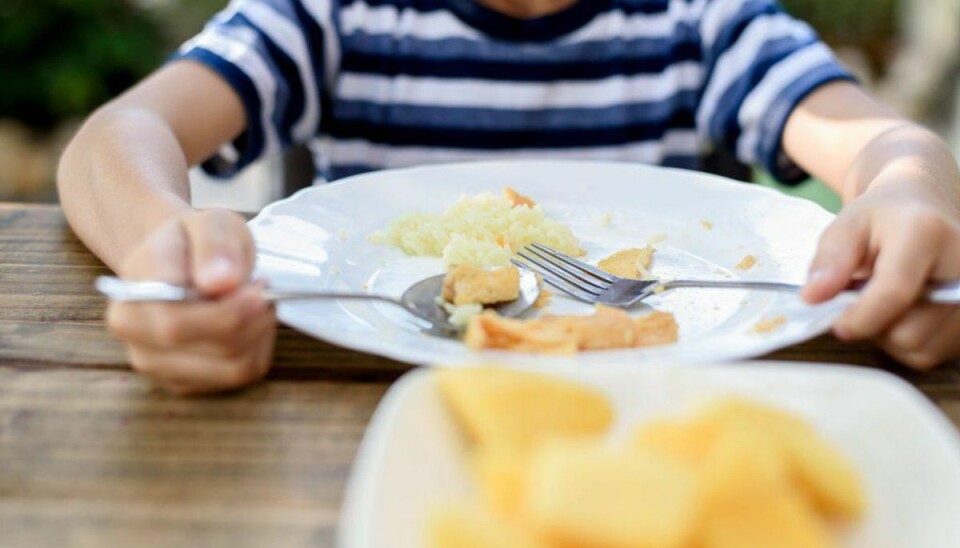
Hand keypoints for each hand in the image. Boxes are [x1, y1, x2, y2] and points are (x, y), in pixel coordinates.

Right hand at [105, 209, 275, 393]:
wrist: (177, 259)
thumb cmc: (193, 240)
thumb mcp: (209, 222)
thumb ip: (214, 247)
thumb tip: (221, 282)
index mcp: (132, 297)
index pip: (178, 324)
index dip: (229, 313)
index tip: (260, 287)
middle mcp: (135, 337)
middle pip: (211, 349)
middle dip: (253, 321)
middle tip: (265, 291)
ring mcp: (158, 364)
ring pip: (233, 368)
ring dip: (260, 334)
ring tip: (257, 303)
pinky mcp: (185, 381)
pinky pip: (239, 375)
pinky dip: (257, 348)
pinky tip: (250, 323)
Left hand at [801, 182, 959, 368]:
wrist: (924, 211)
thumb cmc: (882, 220)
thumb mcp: (848, 225)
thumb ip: (831, 260)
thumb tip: (812, 297)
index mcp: (926, 233)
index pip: (894, 292)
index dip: (859, 317)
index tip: (836, 323)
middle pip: (907, 331)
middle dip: (872, 324)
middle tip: (863, 299)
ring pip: (919, 349)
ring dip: (889, 336)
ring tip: (884, 303)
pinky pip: (930, 354)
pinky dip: (908, 343)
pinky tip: (903, 313)